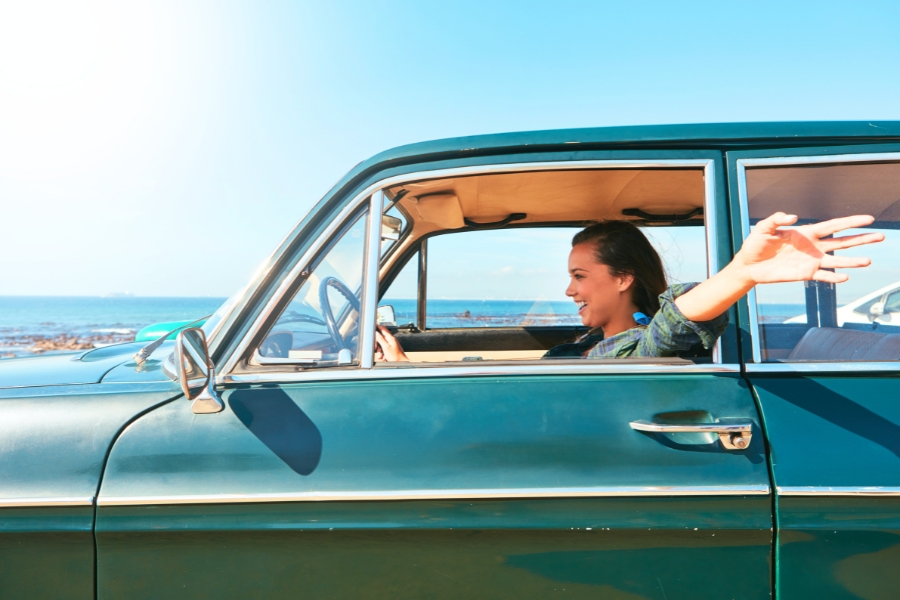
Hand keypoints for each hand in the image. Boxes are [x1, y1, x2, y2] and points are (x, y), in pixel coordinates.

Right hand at [374, 325, 408, 361]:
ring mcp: (391, 345)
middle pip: (381, 338)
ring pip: (382, 345)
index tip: (373, 327)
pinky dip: (383, 354)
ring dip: (380, 351)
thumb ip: (381, 339)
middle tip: (376, 348)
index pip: (383, 329)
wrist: (401, 364)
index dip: (377, 327)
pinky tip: (384, 358)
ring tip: (381, 356)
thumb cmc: (396, 357)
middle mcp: (391, 340)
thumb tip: (376, 333)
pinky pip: (384, 350)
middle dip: (377, 344)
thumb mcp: (386, 348)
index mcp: (391, 338)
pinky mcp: (391, 350)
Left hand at [736, 212, 884, 284]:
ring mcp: (811, 261)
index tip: (869, 219)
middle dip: (861, 239)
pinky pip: (824, 276)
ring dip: (852, 262)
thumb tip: (793, 217)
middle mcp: (814, 247)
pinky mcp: (806, 274)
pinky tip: (845, 277)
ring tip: (868, 261)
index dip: (851, 222)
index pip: (834, 226)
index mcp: (807, 233)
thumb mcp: (763, 229)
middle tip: (881, 237)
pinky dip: (834, 277)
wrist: (749, 266)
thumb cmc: (755, 244)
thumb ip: (776, 220)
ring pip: (837, 261)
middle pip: (842, 242)